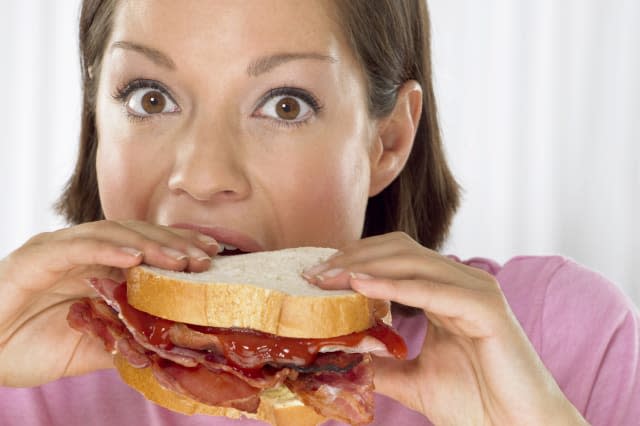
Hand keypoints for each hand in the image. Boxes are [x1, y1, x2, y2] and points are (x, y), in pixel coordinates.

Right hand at [0, 220, 219, 386]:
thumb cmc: (27, 347)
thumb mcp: (89, 348)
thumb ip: (124, 340)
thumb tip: (169, 345)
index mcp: (97, 268)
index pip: (147, 251)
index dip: (180, 251)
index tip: (213, 259)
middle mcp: (83, 252)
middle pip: (138, 236)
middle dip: (176, 244)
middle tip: (209, 255)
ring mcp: (60, 250)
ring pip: (114, 235)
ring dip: (151, 245)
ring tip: (183, 258)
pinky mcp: (36, 257)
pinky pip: (77, 246)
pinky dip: (108, 249)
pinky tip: (135, 257)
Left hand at [305, 233, 587, 425]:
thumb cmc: (475, 403)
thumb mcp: (413, 379)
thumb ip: (383, 363)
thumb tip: (344, 355)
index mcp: (448, 290)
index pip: (396, 256)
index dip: (356, 258)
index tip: (317, 275)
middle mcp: (463, 281)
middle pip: (400, 249)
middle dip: (353, 256)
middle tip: (314, 273)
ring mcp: (477, 290)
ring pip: (413, 261)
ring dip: (365, 265)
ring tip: (328, 277)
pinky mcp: (486, 308)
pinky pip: (431, 289)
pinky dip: (392, 284)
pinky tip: (358, 285)